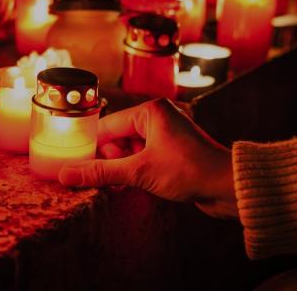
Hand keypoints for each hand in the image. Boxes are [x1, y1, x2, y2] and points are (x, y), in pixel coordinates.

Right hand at [59, 98, 237, 218]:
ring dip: (121, 167)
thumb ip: (101, 172)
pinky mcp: (171, 151)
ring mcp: (165, 134)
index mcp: (150, 111)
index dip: (89, 146)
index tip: (72, 163)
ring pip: (129, 150)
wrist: (229, 186)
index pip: (106, 126)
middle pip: (116, 138)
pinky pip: (142, 157)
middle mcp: (157, 117)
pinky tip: (132, 185)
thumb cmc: (190, 170)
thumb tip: (66, 174)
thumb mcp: (140, 171)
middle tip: (102, 179)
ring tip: (120, 184)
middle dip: (108, 160)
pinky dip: (134, 170)